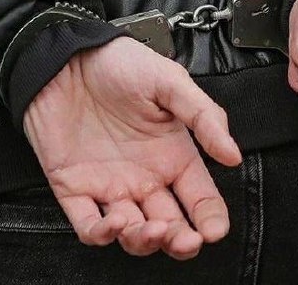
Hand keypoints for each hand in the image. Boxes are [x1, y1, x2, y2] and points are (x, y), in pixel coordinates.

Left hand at [23, 37, 241, 259]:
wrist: (65, 56)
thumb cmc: (118, 63)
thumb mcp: (170, 81)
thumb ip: (204, 116)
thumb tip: (232, 154)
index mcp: (172, 154)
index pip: (199, 198)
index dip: (209, 219)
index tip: (213, 230)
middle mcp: (144, 175)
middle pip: (169, 226)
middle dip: (180, 241)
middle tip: (185, 239)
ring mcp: (110, 184)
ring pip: (132, 233)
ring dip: (144, 241)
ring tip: (152, 229)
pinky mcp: (74, 188)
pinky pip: (88, 225)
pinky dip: (102, 234)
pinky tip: (114, 222)